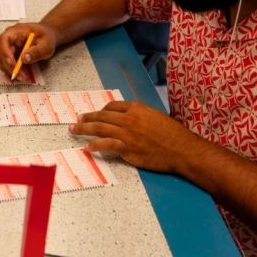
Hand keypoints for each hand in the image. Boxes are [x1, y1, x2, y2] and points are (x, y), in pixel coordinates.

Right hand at [0, 22, 57, 73]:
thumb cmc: (46, 36)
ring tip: (21, 77)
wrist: (47, 35)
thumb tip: (24, 59)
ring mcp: (8, 47)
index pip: (4, 39)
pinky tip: (20, 75)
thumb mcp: (46, 43)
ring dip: (8, 70)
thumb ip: (36, 51)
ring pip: (0, 59)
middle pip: (0, 52)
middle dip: (8, 66)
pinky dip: (10, 70)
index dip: (5, 52)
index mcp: (15, 31)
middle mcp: (9, 38)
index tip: (12, 63)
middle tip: (20, 75)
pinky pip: (5, 63)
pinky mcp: (10, 54)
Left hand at [70, 101, 201, 173]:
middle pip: (102, 116)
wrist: (182, 149)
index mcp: (136, 108)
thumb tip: (129, 119)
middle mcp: (129, 119)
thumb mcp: (156, 116)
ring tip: (74, 131)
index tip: (95, 114)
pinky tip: (88, 147)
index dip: (101, 110)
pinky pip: (107, 145)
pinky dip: (95, 146)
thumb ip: (141, 116)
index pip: (112, 106)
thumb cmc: (173, 134)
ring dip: (84, 129)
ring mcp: (128, 134)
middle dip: (87, 118)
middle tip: (77, 121)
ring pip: (100, 129)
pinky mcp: (129, 149)